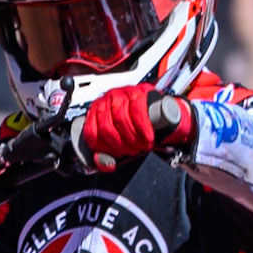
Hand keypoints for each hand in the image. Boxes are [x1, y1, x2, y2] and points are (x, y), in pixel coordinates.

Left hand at [78, 85, 192, 169]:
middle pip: (106, 127)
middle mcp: (107, 100)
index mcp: (96, 112)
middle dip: (121, 145)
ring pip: (120, 119)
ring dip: (132, 138)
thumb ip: (107, 157)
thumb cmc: (137, 128)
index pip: (91, 132)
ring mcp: (123, 93)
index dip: (105, 148)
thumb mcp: (120, 144)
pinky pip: (137, 110)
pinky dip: (143, 128)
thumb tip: (102, 162)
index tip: (117, 155)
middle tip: (132, 151)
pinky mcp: (139, 90)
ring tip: (141, 145)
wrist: (161, 113)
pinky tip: (148, 138)